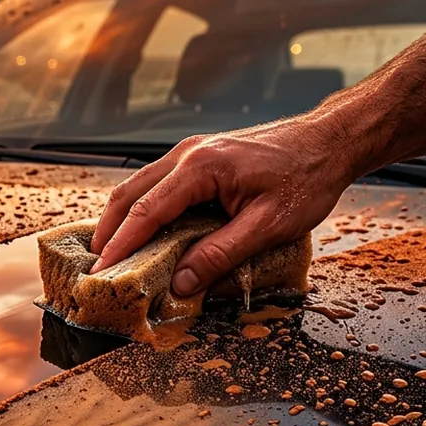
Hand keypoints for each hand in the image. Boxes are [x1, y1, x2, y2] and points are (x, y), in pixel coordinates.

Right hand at [89, 117, 356, 295]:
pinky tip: (140, 231)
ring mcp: (190, 152)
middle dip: (107, 232)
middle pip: (129, 194)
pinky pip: (156, 184)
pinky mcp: (198, 157)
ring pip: (138, 186)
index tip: (102, 272)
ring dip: (120, 220)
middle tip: (96, 268)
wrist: (329, 142)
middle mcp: (187, 154)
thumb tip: (180, 284)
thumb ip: (221, 255)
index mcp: (201, 167)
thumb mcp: (268, 226)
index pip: (146, 211)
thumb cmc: (306, 179)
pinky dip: (140, 208)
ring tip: (110, 253)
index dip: (121, 245)